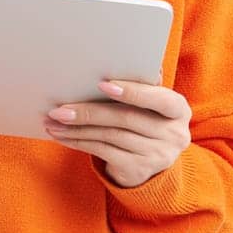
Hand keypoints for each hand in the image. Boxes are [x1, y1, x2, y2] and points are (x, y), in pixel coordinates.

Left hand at [43, 79, 191, 187]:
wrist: (152, 161)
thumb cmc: (145, 120)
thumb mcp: (149, 104)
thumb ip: (139, 86)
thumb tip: (108, 61)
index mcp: (178, 110)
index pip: (159, 100)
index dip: (133, 92)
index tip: (102, 84)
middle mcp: (174, 134)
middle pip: (126, 119)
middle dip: (89, 112)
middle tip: (60, 109)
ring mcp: (158, 155)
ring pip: (110, 136)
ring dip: (78, 129)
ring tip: (54, 121)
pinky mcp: (139, 170)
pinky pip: (103, 153)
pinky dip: (79, 143)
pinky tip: (62, 136)